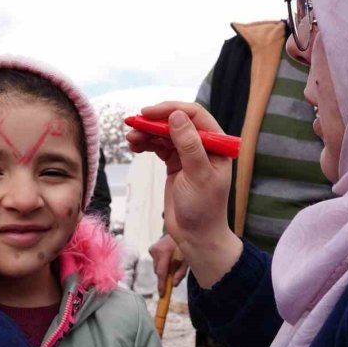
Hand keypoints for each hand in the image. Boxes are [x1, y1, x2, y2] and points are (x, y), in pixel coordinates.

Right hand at [127, 103, 241, 287]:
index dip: (171, 109)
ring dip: (147, 133)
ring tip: (131, 139)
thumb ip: (189, 145)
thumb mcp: (198, 175)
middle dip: (154, 122)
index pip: (195, 115)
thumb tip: (176, 116)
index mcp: (216, 145)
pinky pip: (158, 147)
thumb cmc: (203, 209)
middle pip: (176, 122)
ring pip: (165, 134)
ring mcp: (188, 155)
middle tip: (133, 124)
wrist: (196, 237)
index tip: (148, 113)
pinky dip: (146, 144)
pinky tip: (134, 146)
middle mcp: (203, 146)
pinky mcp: (175, 165)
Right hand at [150, 234, 187, 295]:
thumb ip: (180, 272)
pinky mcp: (151, 249)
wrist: (180, 230)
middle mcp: (156, 249)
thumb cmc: (184, 246)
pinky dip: (162, 263)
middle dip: (165, 276)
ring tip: (174, 262)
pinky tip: (169, 257)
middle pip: (158, 271)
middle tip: (173, 276)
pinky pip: (156, 262)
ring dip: (164, 268)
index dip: (161, 285)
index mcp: (165, 251)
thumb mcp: (187, 259)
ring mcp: (153, 249)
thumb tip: (174, 284)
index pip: (161, 272)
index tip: (162, 294)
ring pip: (157, 267)